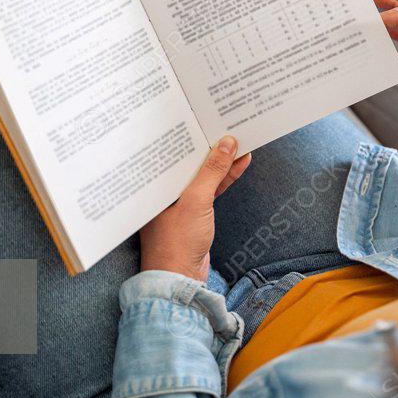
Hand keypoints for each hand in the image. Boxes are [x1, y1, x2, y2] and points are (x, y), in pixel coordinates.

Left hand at [140, 136, 251, 281]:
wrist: (179, 280)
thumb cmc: (176, 242)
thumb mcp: (196, 201)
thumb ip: (212, 171)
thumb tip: (227, 143)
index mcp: (156, 183)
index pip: (173, 151)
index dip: (191, 133)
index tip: (208, 118)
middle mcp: (165, 188)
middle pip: (190, 160)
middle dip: (209, 145)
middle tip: (227, 123)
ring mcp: (180, 200)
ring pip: (203, 174)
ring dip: (222, 161)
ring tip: (241, 139)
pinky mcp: (195, 212)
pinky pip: (211, 189)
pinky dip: (225, 178)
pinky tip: (240, 164)